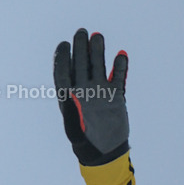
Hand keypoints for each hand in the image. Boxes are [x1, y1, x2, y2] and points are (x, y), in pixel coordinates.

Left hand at [53, 29, 128, 165]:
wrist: (105, 152)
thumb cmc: (85, 142)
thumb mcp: (74, 130)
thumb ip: (72, 113)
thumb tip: (69, 94)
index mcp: (69, 97)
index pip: (63, 72)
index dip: (62, 58)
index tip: (63, 45)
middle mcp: (84, 90)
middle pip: (81, 64)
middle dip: (81, 48)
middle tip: (81, 32)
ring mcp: (100, 91)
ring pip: (99, 66)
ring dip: (98, 52)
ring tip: (98, 36)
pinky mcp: (116, 95)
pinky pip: (118, 77)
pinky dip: (120, 66)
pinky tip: (121, 55)